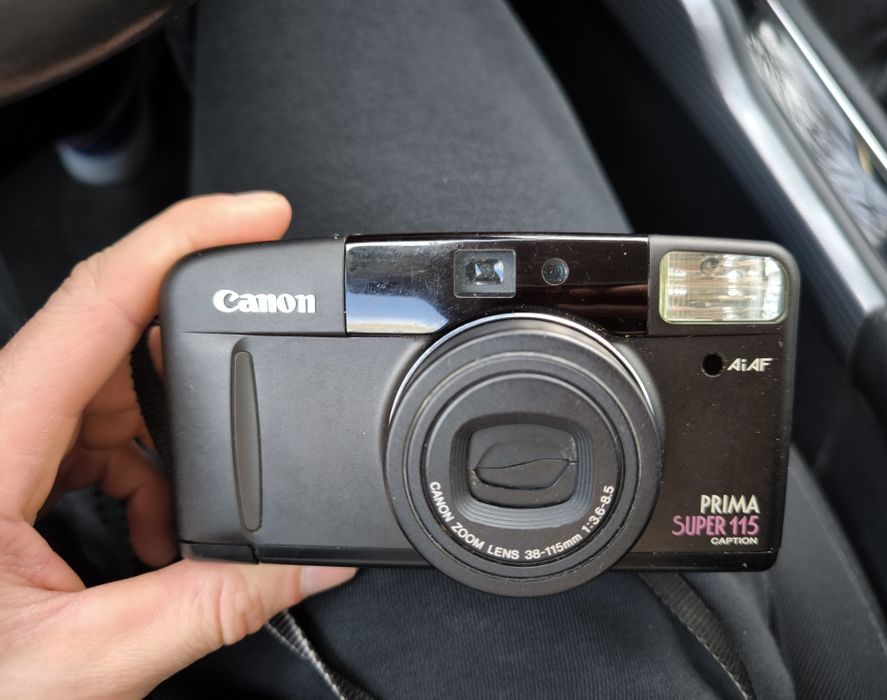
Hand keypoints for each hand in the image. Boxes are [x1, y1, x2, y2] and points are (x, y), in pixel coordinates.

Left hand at [0, 193, 354, 697]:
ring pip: (110, 387)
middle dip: (197, 379)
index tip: (262, 216)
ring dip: (168, 445)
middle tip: (249, 424)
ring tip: (179, 526)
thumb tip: (310, 565)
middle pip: (117, 338)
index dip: (190, 237)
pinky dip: (140, 469)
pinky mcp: (9, 463)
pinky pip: (92, 428)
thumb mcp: (82, 663)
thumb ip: (209, 610)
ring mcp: (0, 438)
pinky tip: (150, 533)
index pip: (101, 296)